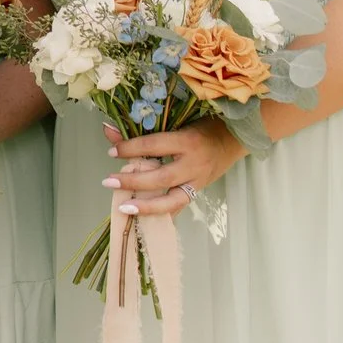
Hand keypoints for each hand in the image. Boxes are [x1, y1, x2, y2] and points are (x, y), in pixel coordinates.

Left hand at [102, 118, 243, 218]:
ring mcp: (198, 181)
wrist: (234, 139)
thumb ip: (141, 129)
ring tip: (124, 208)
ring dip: (147, 206)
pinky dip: (163, 213)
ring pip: (173, 199)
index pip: (154, 146)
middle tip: (108, 182)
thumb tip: (108, 129)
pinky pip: (180, 206)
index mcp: (187, 141)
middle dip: (133, 181)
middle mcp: (194, 164)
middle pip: (162, 177)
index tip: (112, 151)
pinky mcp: (199, 191)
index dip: (130, 149)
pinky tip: (144, 220)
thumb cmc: (201, 126)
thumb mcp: (174, 122)